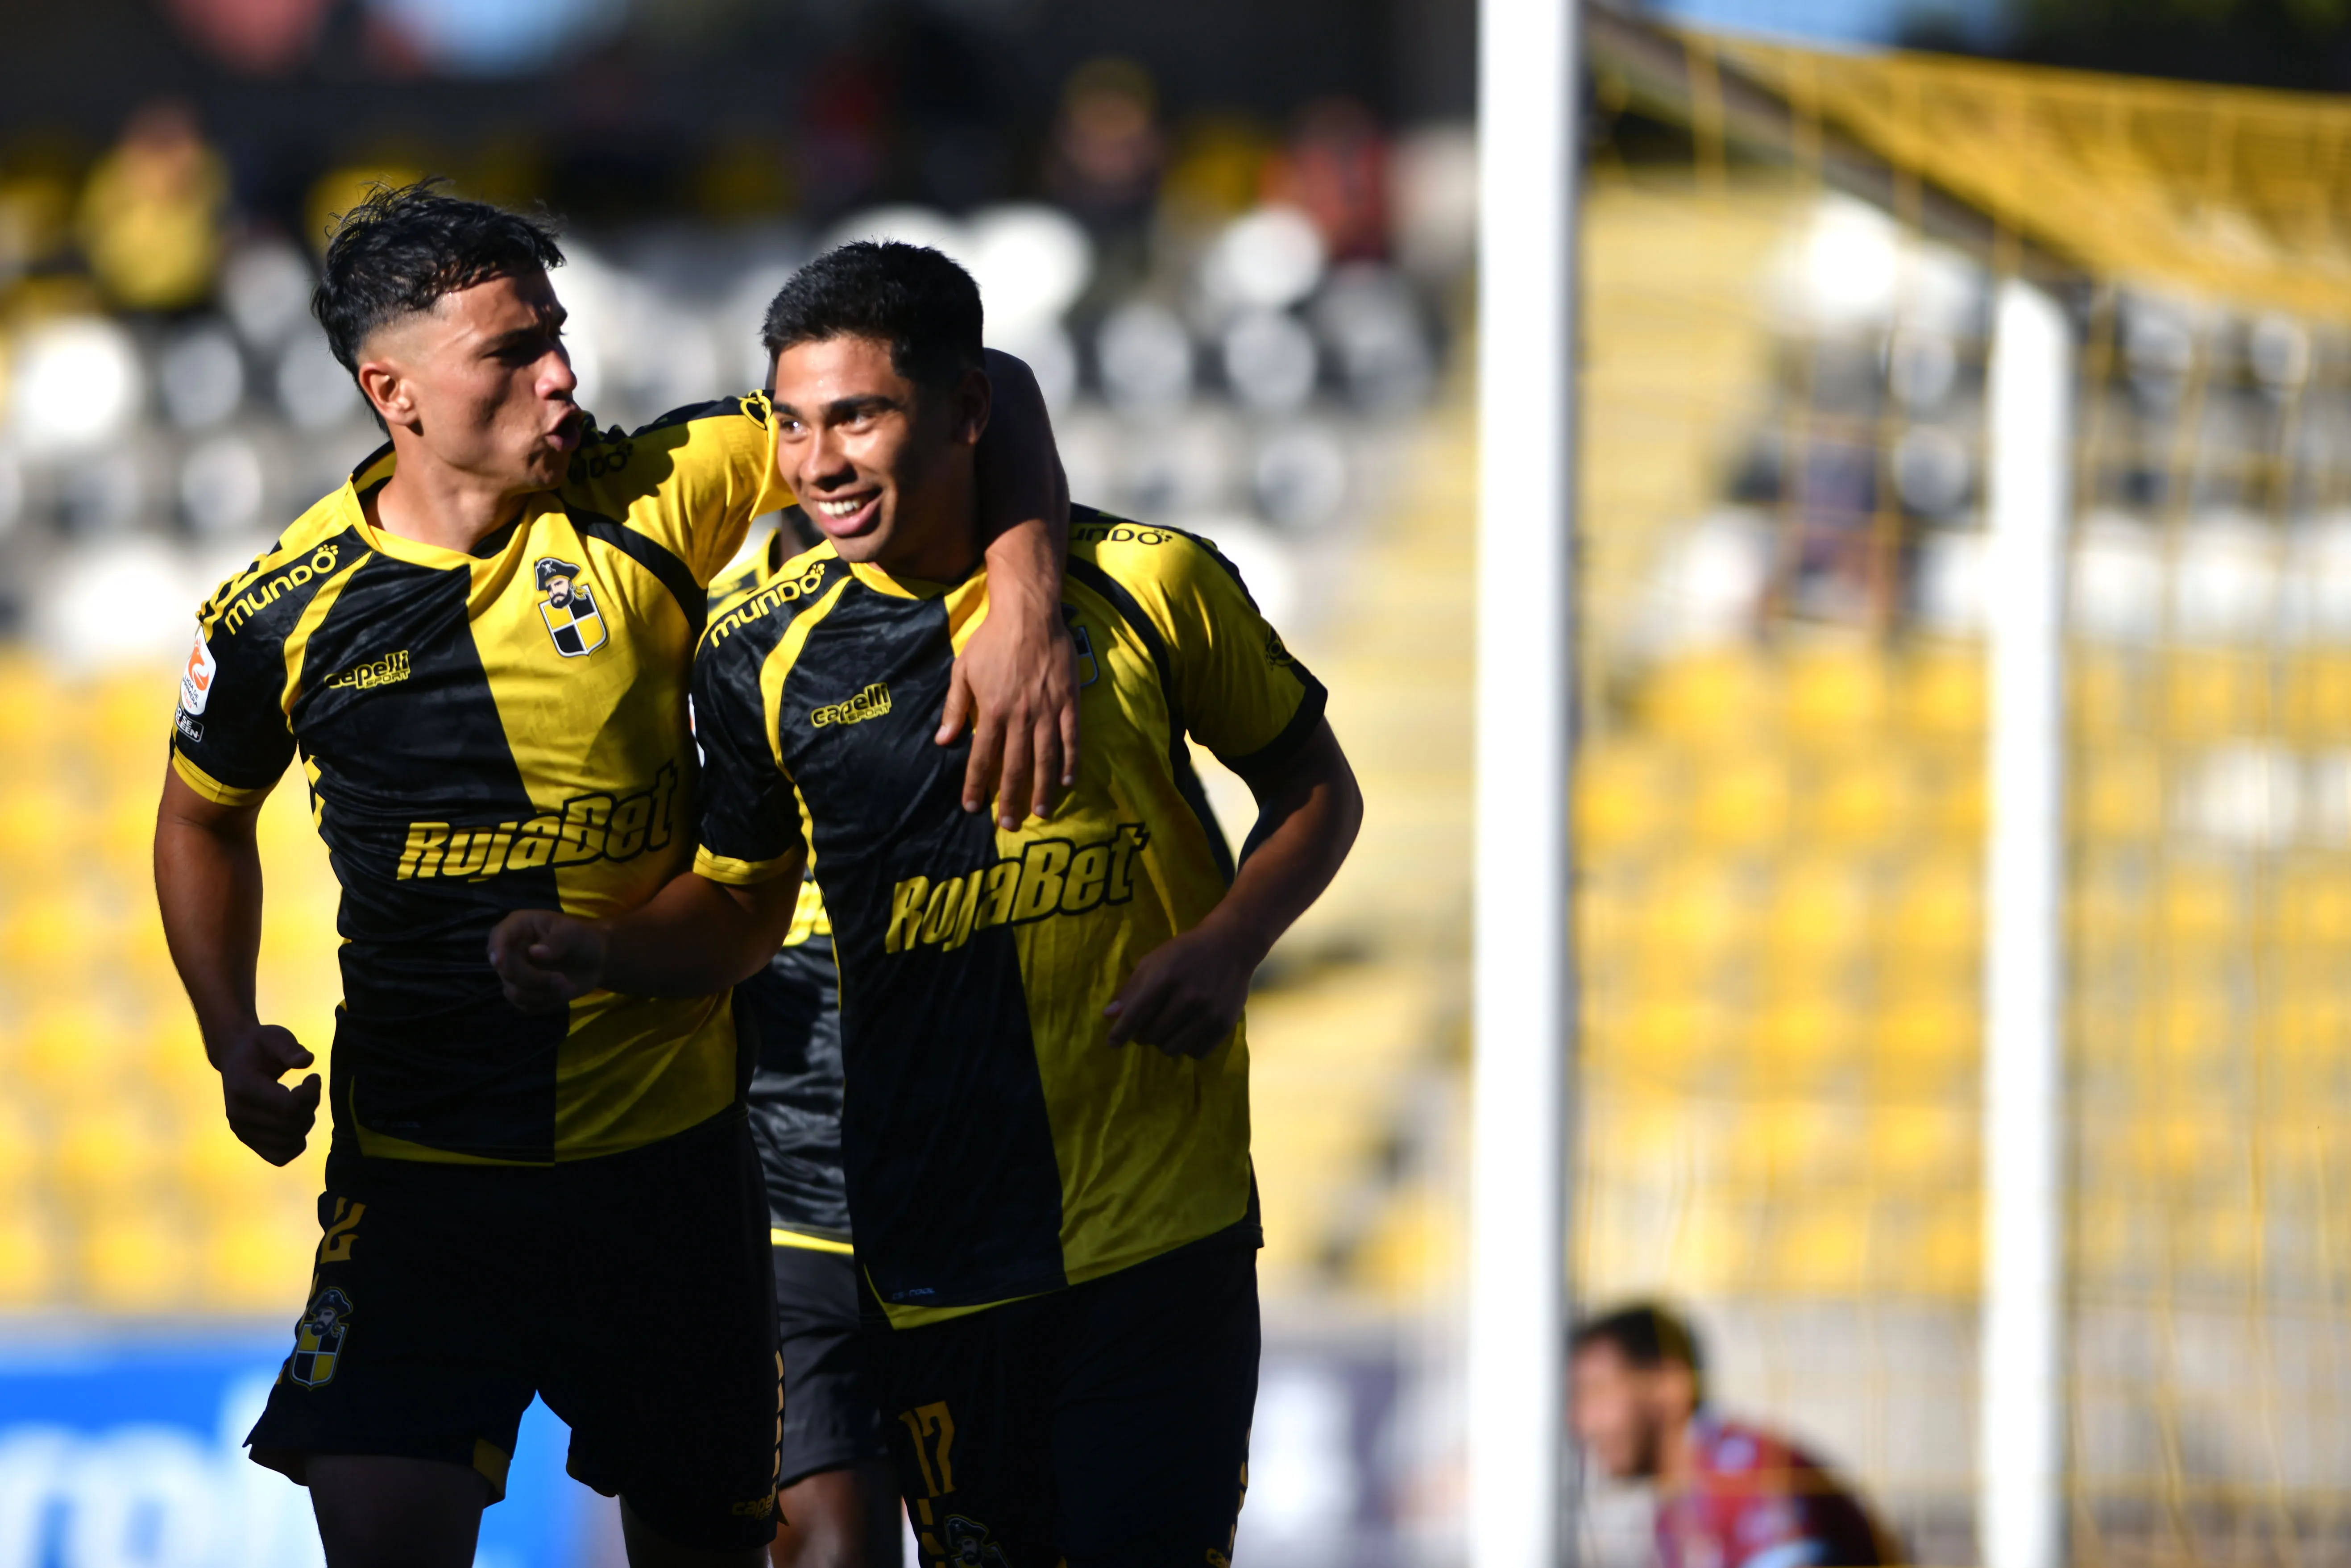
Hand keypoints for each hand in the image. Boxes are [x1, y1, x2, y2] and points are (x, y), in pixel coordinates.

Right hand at [214, 1024, 320, 1165]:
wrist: (235, 1057)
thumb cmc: (260, 1045)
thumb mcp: (276, 1036)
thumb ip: (290, 1048)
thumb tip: (307, 1060)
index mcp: (244, 1087)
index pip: (288, 1107)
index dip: (311, 1095)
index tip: (314, 1077)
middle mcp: (238, 1113)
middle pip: (292, 1125)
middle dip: (310, 1107)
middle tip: (308, 1088)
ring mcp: (241, 1129)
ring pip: (290, 1142)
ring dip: (304, 1123)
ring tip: (298, 1102)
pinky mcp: (247, 1139)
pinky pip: (279, 1156)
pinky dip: (295, 1143)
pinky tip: (295, 1122)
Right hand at [487, 909, 607, 1012]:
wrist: (596, 961)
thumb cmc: (582, 938)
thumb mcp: (574, 933)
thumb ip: (556, 941)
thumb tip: (533, 952)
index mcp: (520, 927)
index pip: (498, 936)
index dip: (497, 949)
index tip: (501, 963)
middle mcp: (512, 950)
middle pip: (506, 970)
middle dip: (533, 979)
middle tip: (562, 980)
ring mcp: (516, 973)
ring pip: (514, 992)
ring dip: (542, 993)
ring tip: (567, 986)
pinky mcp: (525, 993)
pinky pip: (526, 1005)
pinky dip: (546, 1003)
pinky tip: (562, 993)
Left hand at [939, 580, 1079, 828]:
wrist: (1028, 615)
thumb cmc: (992, 641)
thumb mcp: (963, 670)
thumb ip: (954, 707)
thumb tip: (942, 740)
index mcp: (991, 710)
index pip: (982, 758)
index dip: (977, 785)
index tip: (973, 808)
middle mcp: (1020, 716)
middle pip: (1015, 766)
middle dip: (1011, 798)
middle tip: (1010, 824)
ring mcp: (1047, 710)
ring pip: (1045, 758)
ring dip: (1042, 789)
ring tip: (1040, 812)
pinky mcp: (1068, 702)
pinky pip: (1071, 738)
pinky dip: (1070, 761)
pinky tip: (1067, 781)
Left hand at [1103, 923, 1261, 1058]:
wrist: (1232, 945)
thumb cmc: (1186, 952)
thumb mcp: (1154, 960)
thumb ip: (1132, 989)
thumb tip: (1109, 1016)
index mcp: (1165, 977)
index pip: (1135, 1015)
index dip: (1120, 1033)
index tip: (1112, 1043)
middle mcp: (1187, 997)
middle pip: (1151, 1036)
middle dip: (1142, 1035)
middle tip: (1146, 1026)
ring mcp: (1208, 1012)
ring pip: (1172, 1048)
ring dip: (1163, 1043)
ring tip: (1167, 1029)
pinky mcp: (1224, 1024)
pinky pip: (1196, 1053)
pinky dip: (1187, 1047)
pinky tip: (1187, 1031)